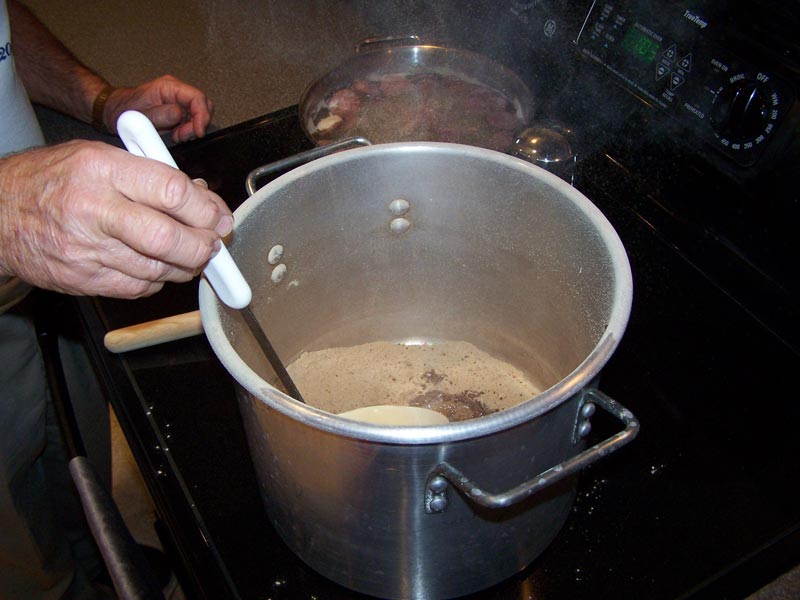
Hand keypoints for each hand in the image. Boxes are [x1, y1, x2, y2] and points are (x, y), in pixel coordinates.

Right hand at [0, 140, 232, 297]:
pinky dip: (157, 280)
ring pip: (158, 269)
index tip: (218, 216)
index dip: (206, 208)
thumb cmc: (52, 180)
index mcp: (102, 169)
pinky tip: (155, 266)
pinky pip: (138, 288)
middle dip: (203, 246)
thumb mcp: (99, 157)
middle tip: (212, 244)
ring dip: (185, 266)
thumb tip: (202, 199)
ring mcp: (86, 249)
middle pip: (169, 239)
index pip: (172, 191)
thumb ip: (151, 176)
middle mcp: (94, 209)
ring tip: (189, 254)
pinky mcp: (82, 279)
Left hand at [103, 75, 214, 142]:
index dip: (202, 115)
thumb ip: (161, 115)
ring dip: (191, 129)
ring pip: (198, 115)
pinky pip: (190, 121)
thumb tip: (180, 115)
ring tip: (176, 136)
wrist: (114, 111)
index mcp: (169, 87)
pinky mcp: (177, 111)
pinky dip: (186, 131)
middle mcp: (176, 92)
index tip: (198, 132)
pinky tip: (175, 135)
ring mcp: (177, 101)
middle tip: (183, 135)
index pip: (197, 97)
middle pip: (203, 105)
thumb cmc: (123, 109)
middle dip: (198, 123)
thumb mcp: (140, 115)